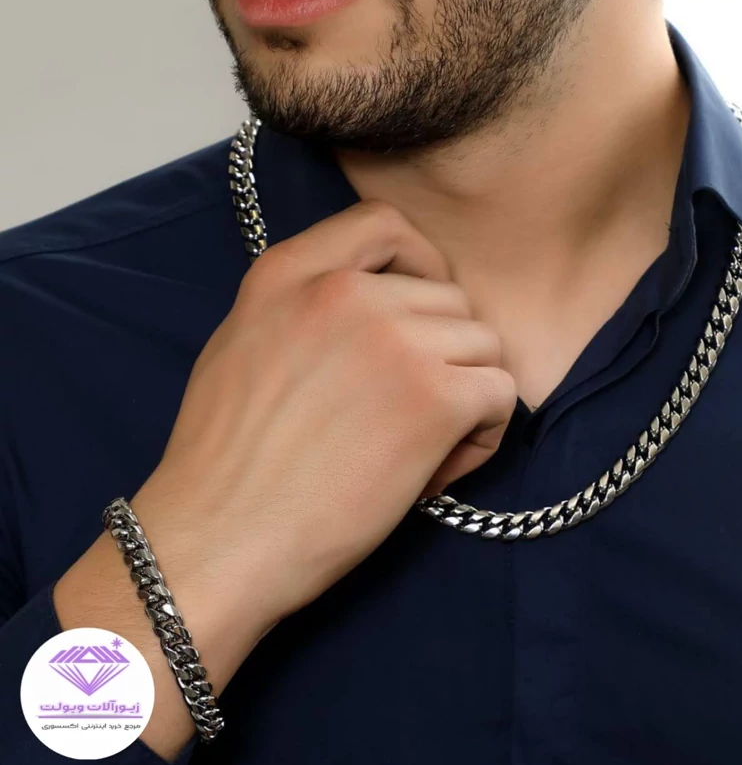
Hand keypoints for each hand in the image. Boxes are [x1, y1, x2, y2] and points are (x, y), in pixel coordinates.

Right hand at [130, 199, 516, 642]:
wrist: (219, 539)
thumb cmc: (225, 460)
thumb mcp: (242, 345)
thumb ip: (304, 307)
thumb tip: (376, 305)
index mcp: (290, 274)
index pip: (385, 225)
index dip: (421, 261)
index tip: (423, 305)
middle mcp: (348, 294)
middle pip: (448, 299)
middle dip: (444, 353)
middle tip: (412, 412)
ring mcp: (396, 342)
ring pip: (482, 346)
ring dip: (466, 394)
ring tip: (424, 446)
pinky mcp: (434, 399)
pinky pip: (499, 394)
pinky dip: (483, 432)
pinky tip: (440, 467)